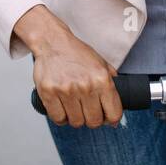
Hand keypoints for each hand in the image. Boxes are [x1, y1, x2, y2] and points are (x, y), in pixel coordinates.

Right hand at [21, 8, 122, 127]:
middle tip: (88, 111)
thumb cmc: (77, 54)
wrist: (53, 42)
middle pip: (94, 121)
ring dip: (76, 118)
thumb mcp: (101, 64)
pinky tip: (63, 108)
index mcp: (102, 79)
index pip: (113, 114)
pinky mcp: (49, 93)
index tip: (107, 118)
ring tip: (74, 107)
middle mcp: (86, 86)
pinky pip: (58, 118)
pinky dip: (61, 117)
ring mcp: (66, 90)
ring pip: (76, 122)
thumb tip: (116, 107)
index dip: (111, 119)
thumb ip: (111, 82)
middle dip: (92, 119)